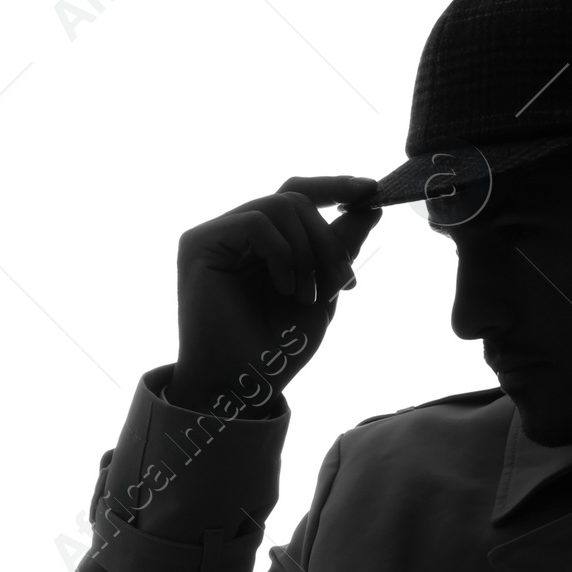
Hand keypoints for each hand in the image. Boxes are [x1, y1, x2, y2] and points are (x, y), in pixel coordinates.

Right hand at [171, 176, 381, 412]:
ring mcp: (217, 235)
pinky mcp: (200, 243)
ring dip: (310, 251)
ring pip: (282, 205)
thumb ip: (340, 248)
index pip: (298, 195)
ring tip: (308, 294)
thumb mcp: (324, 292)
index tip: (372, 190)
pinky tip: (285, 287)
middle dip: (330, 237)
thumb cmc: (278, 347)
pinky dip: (283, 254)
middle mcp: (238, 233)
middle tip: (342, 282)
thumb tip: (370, 206)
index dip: (335, 187)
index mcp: (265, 243)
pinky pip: (258, 222)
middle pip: (295, 197)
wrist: (244, 384)